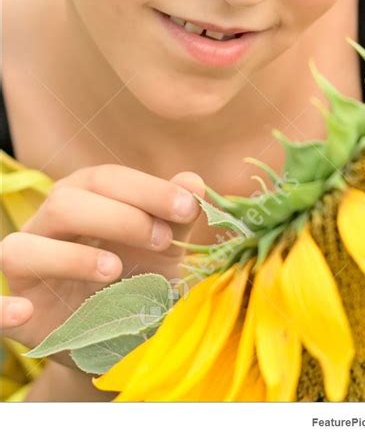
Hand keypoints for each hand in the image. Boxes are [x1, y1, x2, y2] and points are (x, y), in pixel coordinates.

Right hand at [0, 165, 205, 355]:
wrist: (123, 337)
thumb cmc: (142, 276)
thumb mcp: (165, 249)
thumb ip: (177, 214)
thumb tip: (194, 182)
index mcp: (84, 196)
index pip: (106, 178)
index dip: (146, 189)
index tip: (186, 208)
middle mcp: (49, 224)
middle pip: (66, 202)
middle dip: (120, 216)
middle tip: (163, 241)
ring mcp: (28, 266)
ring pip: (25, 245)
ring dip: (70, 256)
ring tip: (114, 269)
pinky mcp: (17, 309)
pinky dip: (2, 307)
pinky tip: (25, 311)